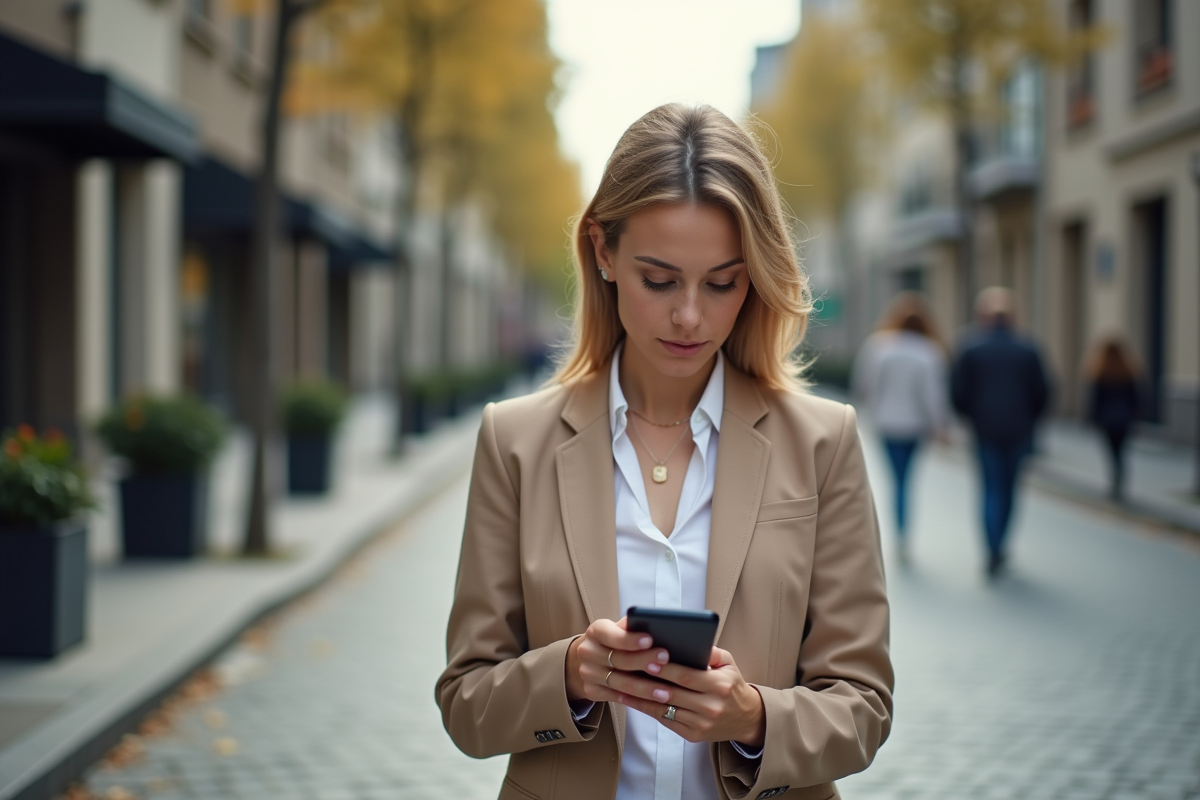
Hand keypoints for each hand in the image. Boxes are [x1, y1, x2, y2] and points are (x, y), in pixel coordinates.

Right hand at [565, 616, 657, 702]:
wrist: (585, 658)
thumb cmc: (612, 640)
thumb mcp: (617, 628)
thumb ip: (632, 626)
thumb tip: (657, 625)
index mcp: (596, 631)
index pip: (613, 635)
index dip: (631, 639)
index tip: (650, 640)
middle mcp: (588, 651)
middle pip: (619, 660)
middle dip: (644, 661)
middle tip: (665, 662)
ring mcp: (587, 673)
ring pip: (620, 683)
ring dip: (645, 689)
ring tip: (666, 691)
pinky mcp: (590, 690)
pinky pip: (617, 698)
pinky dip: (637, 701)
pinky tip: (653, 702)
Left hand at [606, 646, 765, 745]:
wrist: (746, 718)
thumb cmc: (732, 685)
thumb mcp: (728, 663)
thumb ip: (710, 651)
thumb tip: (688, 640)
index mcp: (719, 685)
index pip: (686, 675)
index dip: (665, 668)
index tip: (646, 658)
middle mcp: (710, 707)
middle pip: (671, 692)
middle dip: (647, 681)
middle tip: (625, 670)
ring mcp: (701, 723)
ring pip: (664, 709)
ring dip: (640, 697)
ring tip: (621, 685)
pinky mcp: (693, 735)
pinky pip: (666, 720)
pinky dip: (647, 710)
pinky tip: (632, 699)